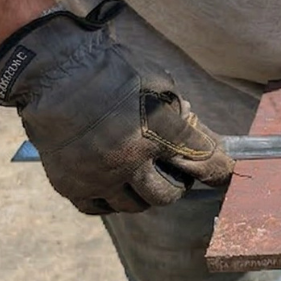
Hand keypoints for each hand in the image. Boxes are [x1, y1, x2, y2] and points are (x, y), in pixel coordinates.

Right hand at [0, 0, 232, 215]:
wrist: (54, 72)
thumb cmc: (112, 72)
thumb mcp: (160, 86)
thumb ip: (183, 119)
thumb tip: (207, 146)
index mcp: (155, 131)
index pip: (203, 163)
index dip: (220, 171)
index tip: (226, 174)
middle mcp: (127, 160)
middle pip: (168, 195)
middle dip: (177, 183)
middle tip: (172, 169)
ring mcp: (97, 175)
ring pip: (136, 205)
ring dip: (145, 192)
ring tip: (141, 171)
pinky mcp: (71, 184)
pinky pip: (101, 207)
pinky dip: (112, 198)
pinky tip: (115, 180)